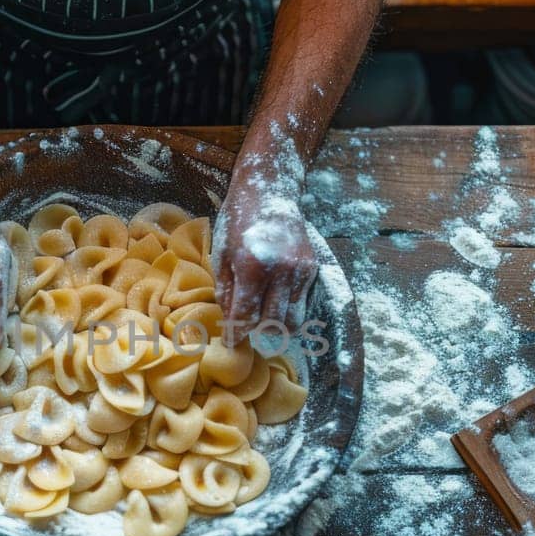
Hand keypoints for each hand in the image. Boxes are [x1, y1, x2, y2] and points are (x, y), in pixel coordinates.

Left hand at [214, 177, 316, 346]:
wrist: (270, 191)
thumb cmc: (238, 221)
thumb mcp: (222, 254)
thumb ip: (227, 291)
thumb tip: (231, 322)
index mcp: (252, 266)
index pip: (246, 316)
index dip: (237, 334)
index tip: (232, 343)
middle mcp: (281, 271)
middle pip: (273, 323)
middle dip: (258, 331)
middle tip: (247, 328)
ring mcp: (301, 270)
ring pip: (293, 318)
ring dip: (276, 324)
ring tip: (262, 316)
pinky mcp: (312, 268)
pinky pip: (301, 302)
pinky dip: (287, 306)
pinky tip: (274, 296)